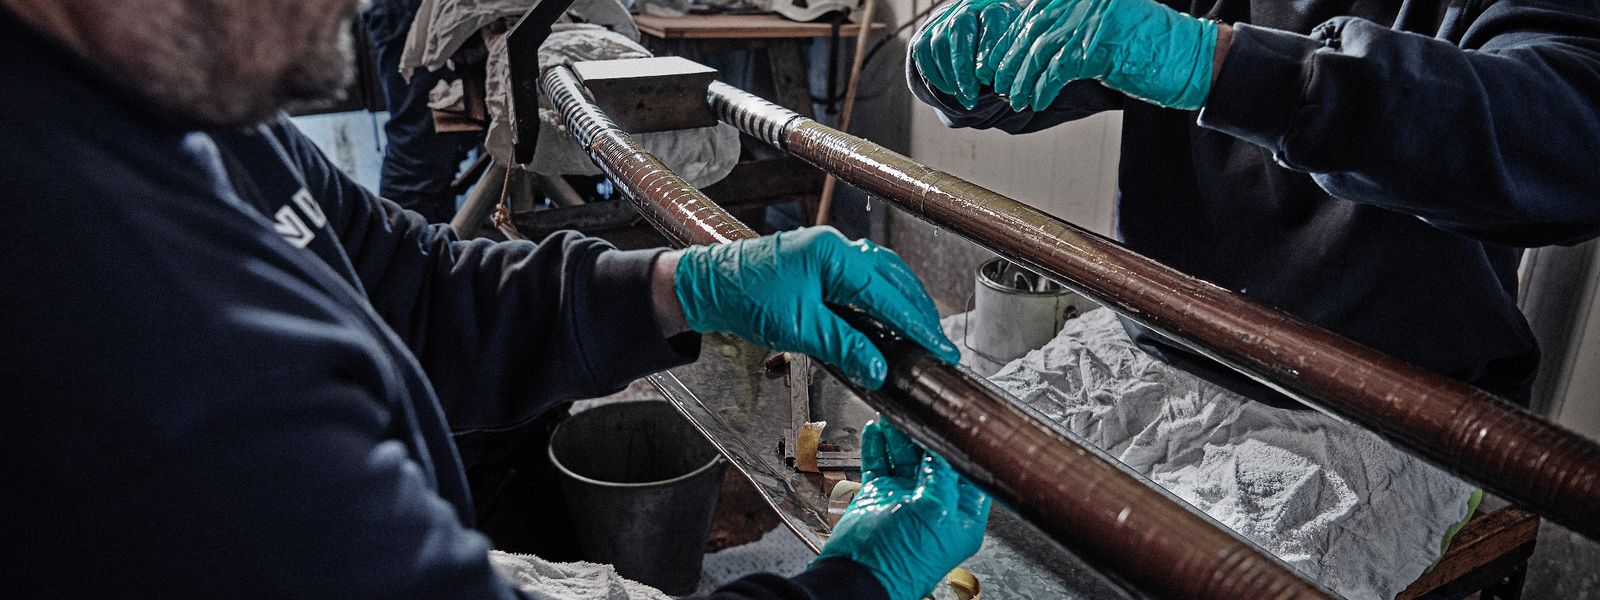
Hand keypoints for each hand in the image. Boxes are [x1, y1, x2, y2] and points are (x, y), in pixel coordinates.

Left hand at [673, 227, 958, 388]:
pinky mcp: (816, 262)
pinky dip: (879, 295)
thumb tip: (878, 367)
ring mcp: (826, 251)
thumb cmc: (744, 299)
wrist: (705, 286)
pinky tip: (884, 315)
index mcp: (834, 256)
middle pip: (892, 277)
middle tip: (936, 340)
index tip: (939, 346)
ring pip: (879, 274)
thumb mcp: (799, 329)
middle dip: (917, 309)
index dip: (917, 325)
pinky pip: (860, 276)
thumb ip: (844, 346)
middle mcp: (835, 247)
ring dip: (901, 300)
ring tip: (918, 328)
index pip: (889, 295)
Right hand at [817, 420, 990, 599]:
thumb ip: (941, 477)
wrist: (859, 574)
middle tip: (920, 411)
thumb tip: (941, 450)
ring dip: (899, 435)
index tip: (956, 424)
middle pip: (934, 459)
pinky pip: (879, 463)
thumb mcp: (935, 512)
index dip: (961, 448)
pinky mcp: (879, 495)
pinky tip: (876, 430)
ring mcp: (904, 498)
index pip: (968, 473)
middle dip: (926, 435)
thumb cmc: (902, 560)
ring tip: (895, 414)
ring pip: (905, 456)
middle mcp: (934, 505)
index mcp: (959, 516)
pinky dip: (877, 445)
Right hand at [911, 0, 1021, 108]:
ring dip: (950, 75)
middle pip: (959, 29)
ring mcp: (943, 21)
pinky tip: (950, 90)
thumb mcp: (1012, 46)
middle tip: (971, 93)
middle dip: (964, 67)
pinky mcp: (927, 35)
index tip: (988, 78)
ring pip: (938, 44)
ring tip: (965, 97)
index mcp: (993, 7)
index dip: (987, 50)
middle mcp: (966, 9)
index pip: (991, 20)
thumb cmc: (1002, 43)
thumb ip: (1004, 56)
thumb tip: (988, 79)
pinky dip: (934, 74)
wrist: (980, 33)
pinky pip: (922, 52)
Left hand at [989, 0, 1217, 110]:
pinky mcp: (1097, 47)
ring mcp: (1090, 21)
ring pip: (1039, 52)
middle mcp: (1084, 1)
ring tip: (1016, 98)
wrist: (1189, 57)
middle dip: (1010, 61)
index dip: (1009, 39)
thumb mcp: (1104, 27)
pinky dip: (1042, 88)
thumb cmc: (1147, 46)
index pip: (1033, 14)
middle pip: (1032, 32)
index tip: (995, 60)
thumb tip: (1028, 48)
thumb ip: (1069, 28)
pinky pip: (1057, 70)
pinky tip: (1037, 100)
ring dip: (1023, 79)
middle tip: (1000, 83)